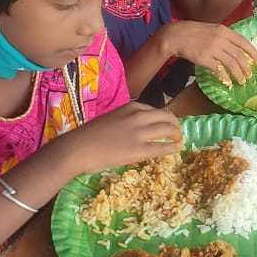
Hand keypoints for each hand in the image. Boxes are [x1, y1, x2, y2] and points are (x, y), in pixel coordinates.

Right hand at [61, 102, 182, 175]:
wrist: (77, 148)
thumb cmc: (88, 136)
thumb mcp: (111, 119)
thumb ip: (126, 120)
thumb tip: (135, 129)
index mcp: (131, 107)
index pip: (155, 110)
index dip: (163, 118)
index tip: (165, 124)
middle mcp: (139, 116)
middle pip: (167, 116)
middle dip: (175, 124)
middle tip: (177, 132)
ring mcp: (140, 133)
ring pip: (168, 129)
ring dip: (177, 135)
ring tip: (179, 140)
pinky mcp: (139, 150)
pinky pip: (163, 147)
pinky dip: (173, 147)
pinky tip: (177, 149)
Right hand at [159, 21, 256, 84]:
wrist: (177, 35)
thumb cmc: (195, 32)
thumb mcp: (213, 29)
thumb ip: (225, 36)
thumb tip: (237, 48)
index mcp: (224, 30)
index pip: (243, 41)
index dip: (252, 51)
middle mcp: (220, 39)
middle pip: (239, 55)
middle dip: (246, 67)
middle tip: (249, 75)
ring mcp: (212, 49)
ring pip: (231, 63)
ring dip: (238, 74)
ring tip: (241, 81)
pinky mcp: (204, 58)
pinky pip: (218, 69)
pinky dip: (224, 77)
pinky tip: (227, 82)